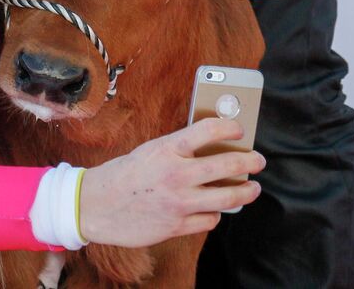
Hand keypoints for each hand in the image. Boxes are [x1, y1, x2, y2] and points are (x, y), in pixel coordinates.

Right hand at [79, 118, 264, 246]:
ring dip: (246, 192)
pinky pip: (210, 219)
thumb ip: (178, 150)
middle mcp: (176, 174)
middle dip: (250, 162)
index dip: (230, 128)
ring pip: (228, 197)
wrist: (95, 205)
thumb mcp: (150, 151)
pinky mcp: (176, 226)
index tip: (240, 130)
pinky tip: (213, 208)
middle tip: (258, 161)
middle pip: (227, 166)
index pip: (209, 130)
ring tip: (252, 188)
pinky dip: (215, 213)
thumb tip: (212, 147)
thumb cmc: (124, 175)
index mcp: (167, 149)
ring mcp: (178, 203)